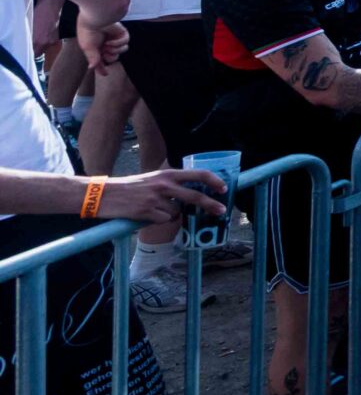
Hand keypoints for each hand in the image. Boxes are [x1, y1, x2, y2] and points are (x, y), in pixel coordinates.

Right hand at [75, 15, 127, 69]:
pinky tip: (111, 41)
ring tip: (107, 46)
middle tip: (104, 53)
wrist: (94, 18)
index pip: (101, 61)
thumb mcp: (88, 48)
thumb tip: (92, 67)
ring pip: (122, 50)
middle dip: (111, 58)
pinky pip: (125, 42)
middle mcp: (106, 43)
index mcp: (96, 48)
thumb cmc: (88, 32)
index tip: (105, 74)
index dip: (102, 68)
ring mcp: (115, 38)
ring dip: (115, 50)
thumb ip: (93, 58)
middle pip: (114, 57)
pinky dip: (118, 43)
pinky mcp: (122, 32)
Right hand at [98, 168, 226, 222]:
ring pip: (176, 213)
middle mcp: (164, 185)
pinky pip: (162, 220)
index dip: (213, 181)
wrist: (102, 194)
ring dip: (168, 214)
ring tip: (151, 209)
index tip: (224, 188)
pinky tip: (144, 214)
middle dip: (210, 205)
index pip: (197, 174)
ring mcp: (155, 199)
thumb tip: (191, 196)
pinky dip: (157, 220)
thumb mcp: (153, 179)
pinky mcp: (146, 212)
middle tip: (221, 211)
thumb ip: (171, 185)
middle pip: (195, 196)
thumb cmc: (129, 188)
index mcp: (167, 174)